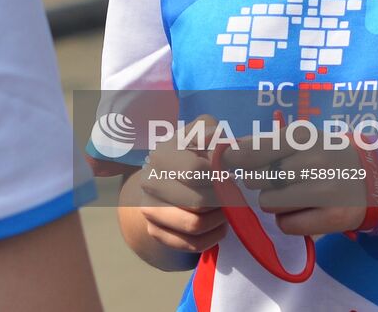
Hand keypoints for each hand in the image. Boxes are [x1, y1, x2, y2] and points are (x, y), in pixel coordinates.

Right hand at [131, 116, 227, 253]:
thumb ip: (212, 133)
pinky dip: (212, 237)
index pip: (195, 172)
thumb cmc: (193, 151)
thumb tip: (219, 149)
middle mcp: (149, 182)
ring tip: (224, 208)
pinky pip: (191, 244)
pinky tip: (217, 224)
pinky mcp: (154, 231)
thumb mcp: (203, 133)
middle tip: (229, 194)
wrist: (168, 175)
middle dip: (221, 200)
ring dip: (218, 219)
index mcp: (161, 154)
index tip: (225, 174)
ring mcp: (148, 209)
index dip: (218, 176)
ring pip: (194, 225)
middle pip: (197, 202)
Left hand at [222, 130, 369, 237]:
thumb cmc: (328, 155)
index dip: (234, 158)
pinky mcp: (333, 218)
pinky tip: (302, 212)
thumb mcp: (303, 139)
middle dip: (258, 182)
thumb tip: (228, 149)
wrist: (375, 178)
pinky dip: (287, 221)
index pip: (253, 150)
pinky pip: (286, 225)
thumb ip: (267, 142)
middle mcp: (315, 161)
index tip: (227, 160)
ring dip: (273, 203)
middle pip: (256, 179)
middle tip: (274, 181)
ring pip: (268, 204)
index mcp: (304, 137)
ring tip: (293, 196)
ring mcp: (325, 190)